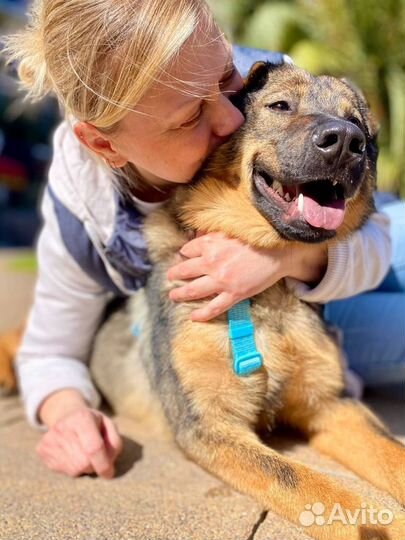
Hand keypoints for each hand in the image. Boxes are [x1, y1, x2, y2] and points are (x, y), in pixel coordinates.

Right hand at [36, 390, 122, 477]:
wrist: (66, 415)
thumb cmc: (93, 423)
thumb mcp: (108, 425)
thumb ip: (114, 443)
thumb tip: (108, 464)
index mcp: (82, 417)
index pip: (94, 448)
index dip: (103, 464)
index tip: (109, 474)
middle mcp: (63, 427)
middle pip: (84, 462)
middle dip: (94, 464)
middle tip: (95, 456)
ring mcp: (50, 438)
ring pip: (74, 469)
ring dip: (84, 467)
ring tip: (83, 452)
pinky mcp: (42, 449)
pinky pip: (63, 471)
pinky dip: (72, 467)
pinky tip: (71, 454)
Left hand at [167, 232, 327, 321]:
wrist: (279, 251)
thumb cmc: (257, 239)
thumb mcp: (230, 231)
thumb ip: (212, 234)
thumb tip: (196, 237)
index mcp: (210, 244)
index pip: (188, 250)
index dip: (184, 254)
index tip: (183, 257)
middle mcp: (211, 262)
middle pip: (185, 270)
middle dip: (174, 275)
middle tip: (169, 278)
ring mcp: (221, 280)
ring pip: (193, 290)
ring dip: (180, 294)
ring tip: (173, 296)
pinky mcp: (233, 294)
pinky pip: (213, 308)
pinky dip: (202, 314)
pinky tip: (193, 317)